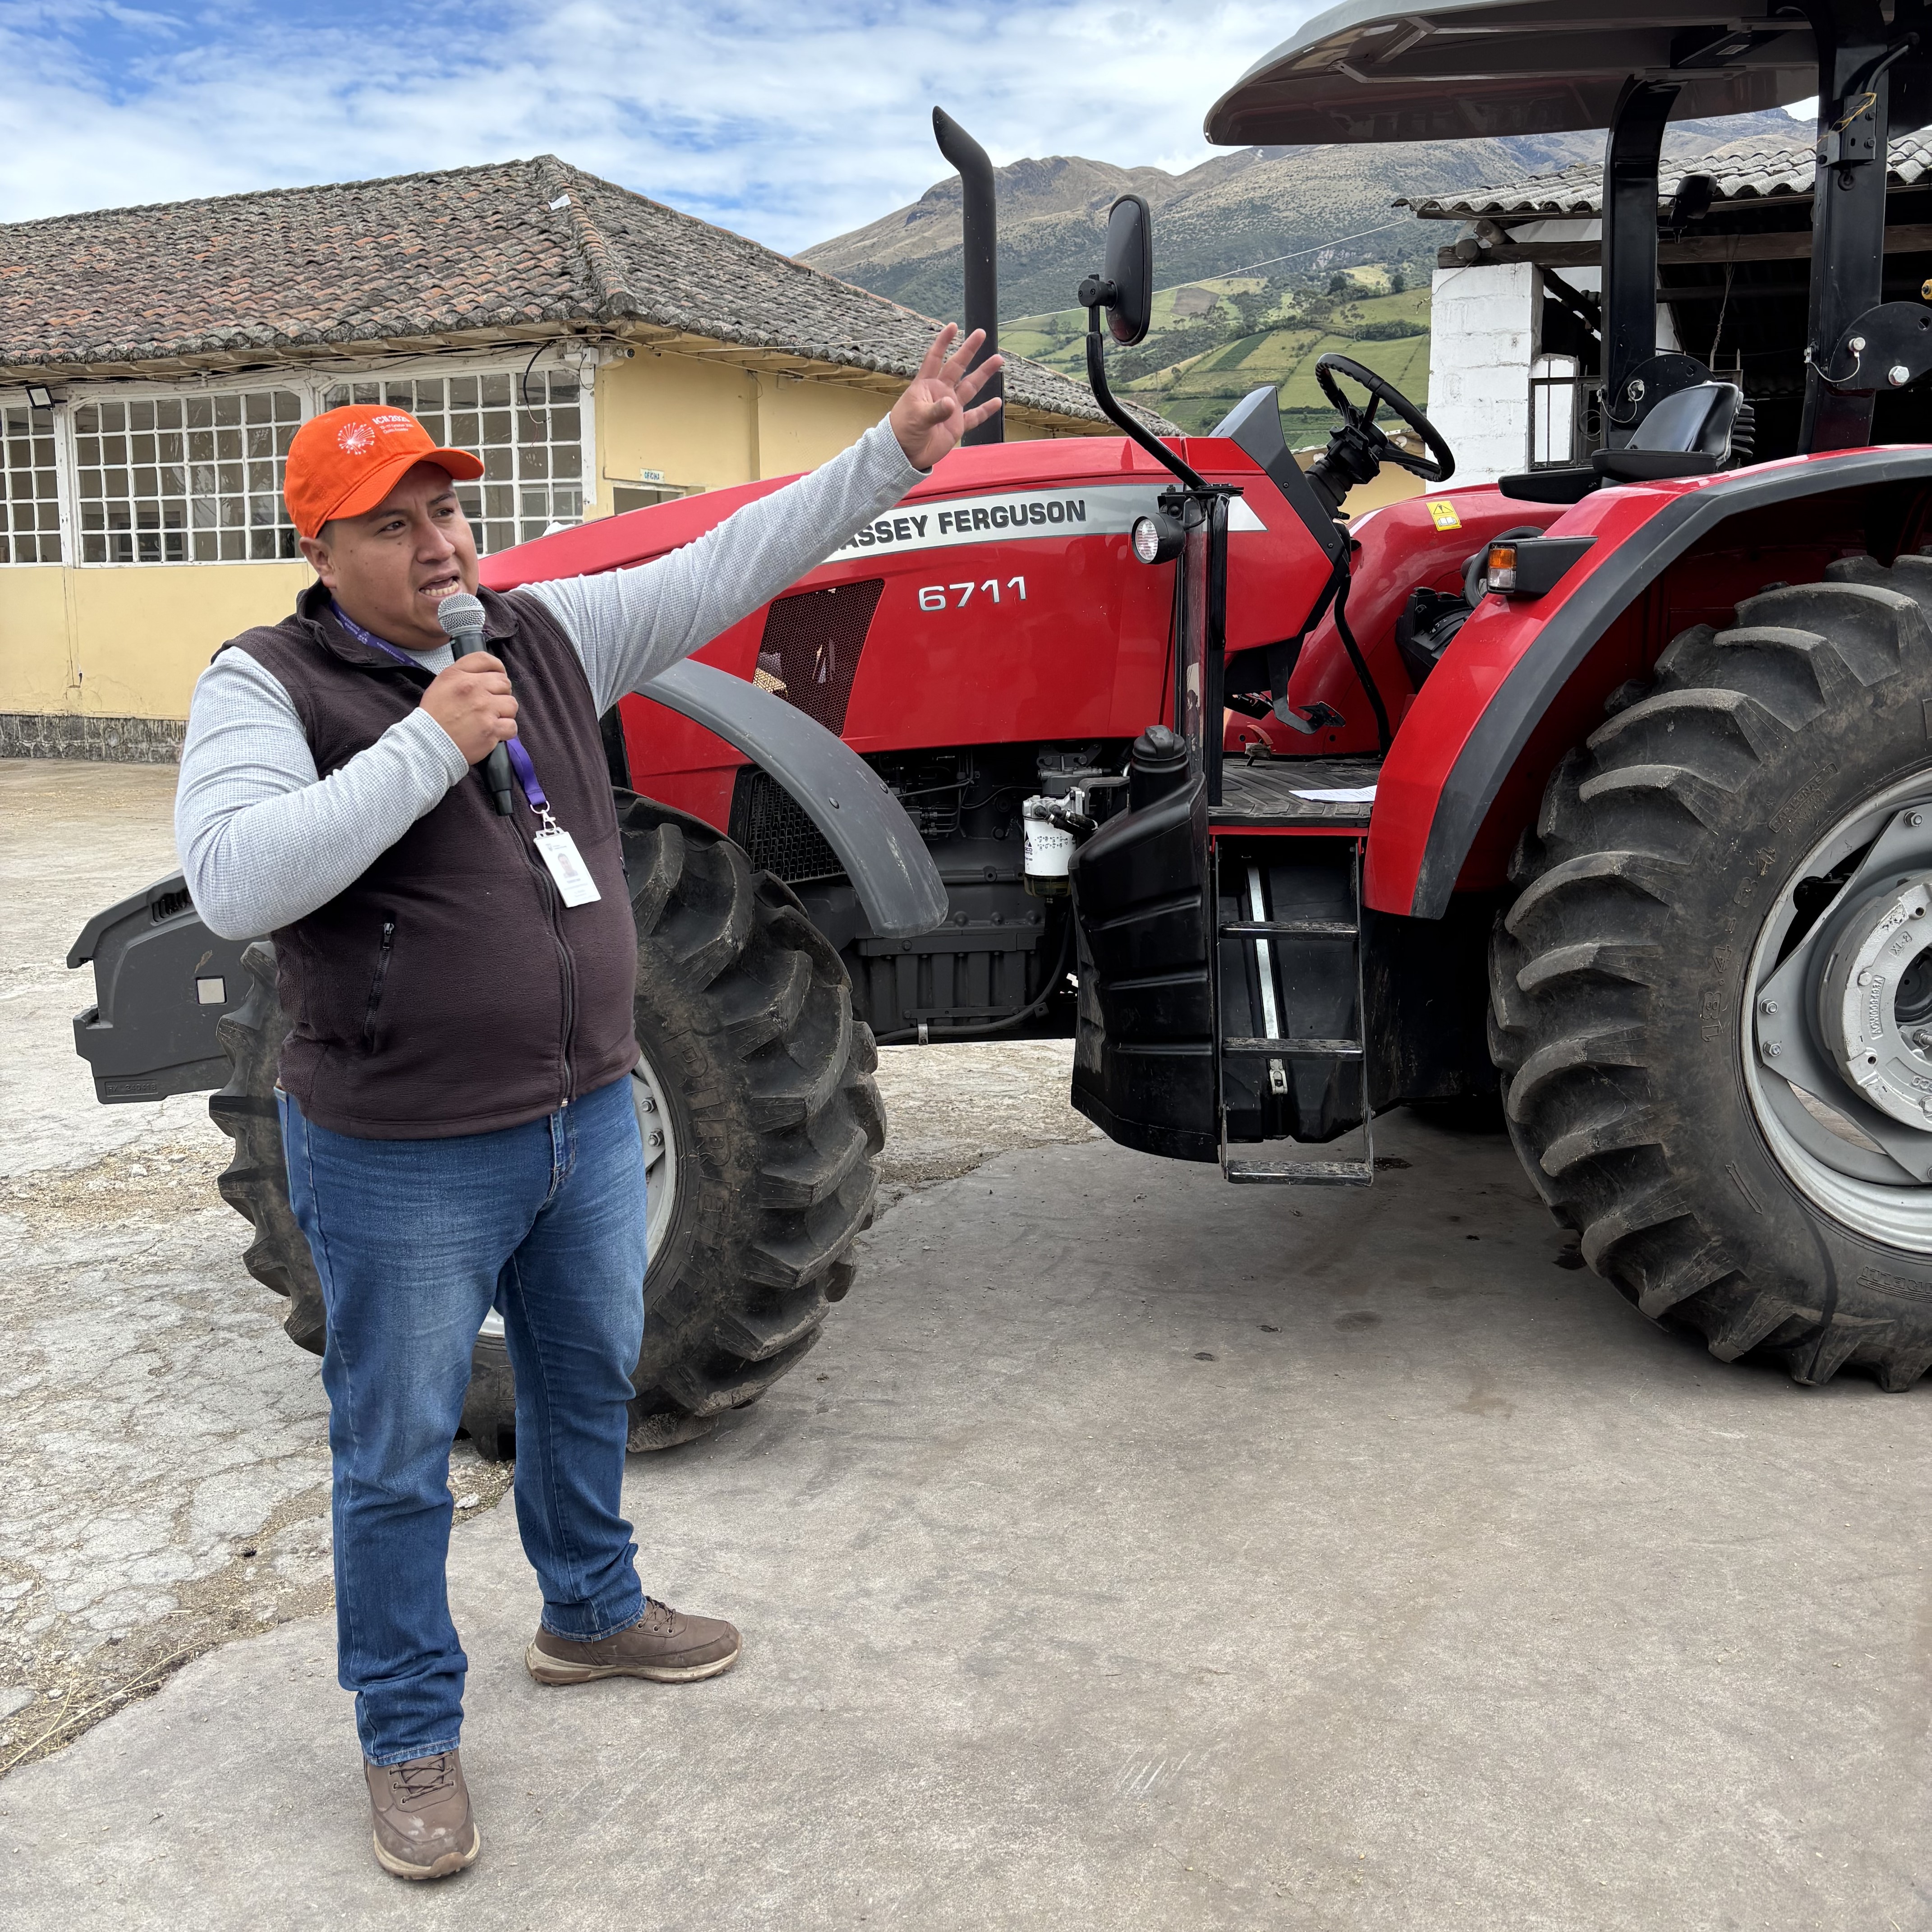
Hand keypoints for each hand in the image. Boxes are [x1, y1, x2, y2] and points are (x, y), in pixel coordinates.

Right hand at [421, 651, 516, 763]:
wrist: (428, 745)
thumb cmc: (434, 717)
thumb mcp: (440, 685)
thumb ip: (462, 675)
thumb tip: (486, 674)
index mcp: (457, 675)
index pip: (485, 659)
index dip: (496, 667)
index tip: (498, 675)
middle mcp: (472, 688)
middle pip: (504, 682)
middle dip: (500, 693)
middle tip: (491, 704)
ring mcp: (484, 709)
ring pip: (511, 704)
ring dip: (505, 713)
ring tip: (491, 719)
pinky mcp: (491, 729)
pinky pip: (512, 726)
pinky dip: (505, 731)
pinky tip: (494, 732)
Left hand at [889, 325, 1003, 469]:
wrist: (904, 455)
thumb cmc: (903, 431)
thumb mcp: (917, 418)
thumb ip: (935, 411)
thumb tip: (952, 403)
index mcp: (926, 386)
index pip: (935, 358)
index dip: (943, 342)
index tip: (953, 326)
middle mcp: (940, 393)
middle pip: (957, 367)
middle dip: (969, 350)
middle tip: (981, 333)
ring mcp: (950, 409)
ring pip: (970, 387)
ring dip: (983, 374)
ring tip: (998, 360)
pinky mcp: (956, 426)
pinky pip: (974, 416)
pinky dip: (986, 410)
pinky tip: (997, 401)